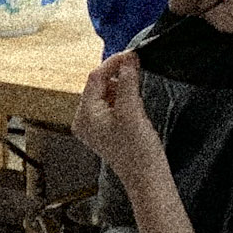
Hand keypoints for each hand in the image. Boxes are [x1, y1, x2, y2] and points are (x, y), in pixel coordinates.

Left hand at [72, 52, 162, 179]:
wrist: (148, 178)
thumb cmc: (138, 152)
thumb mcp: (132, 109)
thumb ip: (127, 80)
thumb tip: (128, 59)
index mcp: (84, 115)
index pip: (95, 77)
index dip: (114, 63)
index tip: (132, 54)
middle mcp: (84, 120)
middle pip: (99, 84)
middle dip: (118, 76)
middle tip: (137, 69)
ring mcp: (94, 125)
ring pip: (107, 93)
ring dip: (123, 88)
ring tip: (137, 96)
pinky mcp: (107, 129)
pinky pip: (113, 104)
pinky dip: (124, 99)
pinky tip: (135, 106)